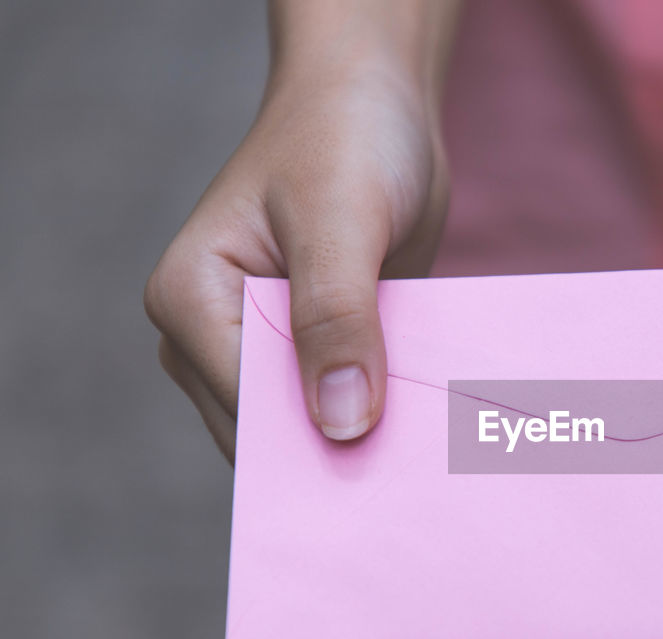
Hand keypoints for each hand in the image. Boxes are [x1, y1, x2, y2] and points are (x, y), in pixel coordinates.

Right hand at [145, 3, 453, 460]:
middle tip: (420, 472)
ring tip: (433, 446)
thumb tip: (341, 426)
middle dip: (342, 449)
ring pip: (315, 426)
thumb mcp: (342, 222)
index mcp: (191, 304)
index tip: (386, 471)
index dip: (314, 446)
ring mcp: (263, 345)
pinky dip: (387, 409)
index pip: (248, 413)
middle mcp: (214, 336)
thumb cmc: (344, 140)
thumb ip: (337, 319)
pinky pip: (348, 399)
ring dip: (372, 434)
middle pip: (276, 433)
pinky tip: (431, 416)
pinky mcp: (316, 347)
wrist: (373, 104)